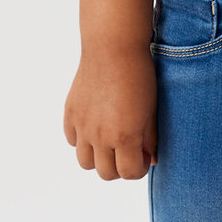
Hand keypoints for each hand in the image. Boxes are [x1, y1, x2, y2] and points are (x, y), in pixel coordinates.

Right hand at [63, 43, 157, 179]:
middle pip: (106, 174)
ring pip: (85, 163)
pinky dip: (82, 140)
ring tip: (110, 142)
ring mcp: (82, 126)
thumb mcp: (151, 110)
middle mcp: (99, 136)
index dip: (139, 169)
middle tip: (128, 150)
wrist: (112, 47)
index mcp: (124, 136)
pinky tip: (95, 126)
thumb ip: (150, 139)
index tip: (143, 156)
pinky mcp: (70, 113)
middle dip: (120, 167)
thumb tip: (150, 160)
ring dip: (99, 158)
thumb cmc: (139, 76)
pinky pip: (72, 140)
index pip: (129, 173)